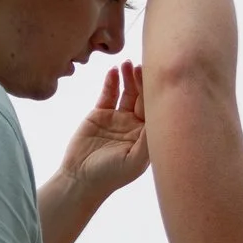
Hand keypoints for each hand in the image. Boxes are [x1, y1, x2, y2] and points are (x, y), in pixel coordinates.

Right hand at [56, 63, 148, 206]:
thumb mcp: (134, 161)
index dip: (155, 92)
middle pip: (143, 96)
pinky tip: (113, 71)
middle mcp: (135, 124)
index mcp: (147, 135)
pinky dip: (111, 82)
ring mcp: (118, 118)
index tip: (155, 77)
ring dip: (128, 77)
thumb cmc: (110, 175)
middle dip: (142, 81)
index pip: (155, 108)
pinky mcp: (100, 114)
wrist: (80, 178)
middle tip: (140, 66)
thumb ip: (148, 141)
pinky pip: (108, 93)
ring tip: (126, 64)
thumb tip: (162, 117)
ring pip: (127, 92)